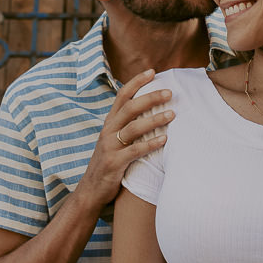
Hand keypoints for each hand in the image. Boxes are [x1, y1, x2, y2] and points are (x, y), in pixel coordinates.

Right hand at [76, 70, 173, 211]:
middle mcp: (108, 131)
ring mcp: (110, 147)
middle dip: (150, 97)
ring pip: (133, 128)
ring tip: (172, 114)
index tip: (152, 72)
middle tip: (169, 92)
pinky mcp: (114, 163)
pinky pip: (134, 151)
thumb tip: (150, 109)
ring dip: (154, 119)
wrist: (91, 190)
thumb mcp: (114, 140)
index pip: (121, 96)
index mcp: (109, 122)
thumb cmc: (109, 162)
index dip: (136, 82)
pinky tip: (165, 140)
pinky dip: (150, 144)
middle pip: (129, 108)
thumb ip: (127, 125)